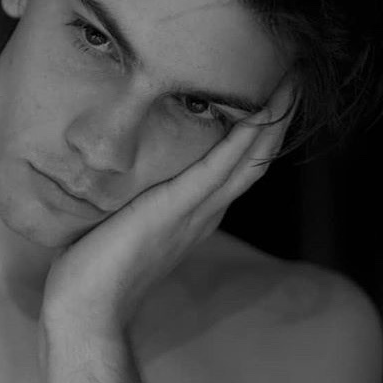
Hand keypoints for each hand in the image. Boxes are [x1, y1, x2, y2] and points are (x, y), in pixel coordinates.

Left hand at [40, 73, 297, 337]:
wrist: (87, 305)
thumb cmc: (97, 262)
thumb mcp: (130, 217)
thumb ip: (143, 194)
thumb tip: (130, 164)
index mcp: (198, 211)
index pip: (240, 164)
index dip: (260, 130)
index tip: (270, 93)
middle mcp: (207, 210)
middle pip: (256, 158)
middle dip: (277, 118)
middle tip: (295, 76)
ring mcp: (195, 211)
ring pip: (247, 160)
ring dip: (271, 121)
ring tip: (288, 83)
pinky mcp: (175, 208)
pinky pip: (216, 169)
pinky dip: (241, 141)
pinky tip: (257, 113)